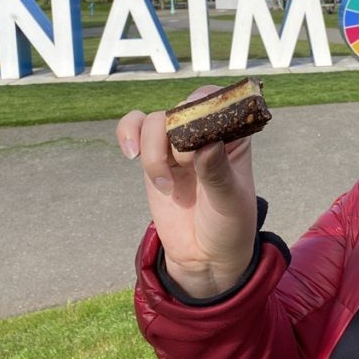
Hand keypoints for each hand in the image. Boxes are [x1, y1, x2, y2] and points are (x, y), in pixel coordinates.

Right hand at [116, 86, 257, 299]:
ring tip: (166, 185)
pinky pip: (133, 130)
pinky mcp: (152, 158)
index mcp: (232, 136)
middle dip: (178, 135)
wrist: (205, 256)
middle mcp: (202, 134)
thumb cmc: (229, 225)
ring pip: (153, 122)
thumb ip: (217, 173)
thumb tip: (206, 145)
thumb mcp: (230, 202)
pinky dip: (127, 133)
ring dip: (154, 151)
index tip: (197, 123)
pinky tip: (131, 154)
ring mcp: (175, 145)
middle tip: (187, 167)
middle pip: (180, 109)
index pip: (216, 101)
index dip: (203, 103)